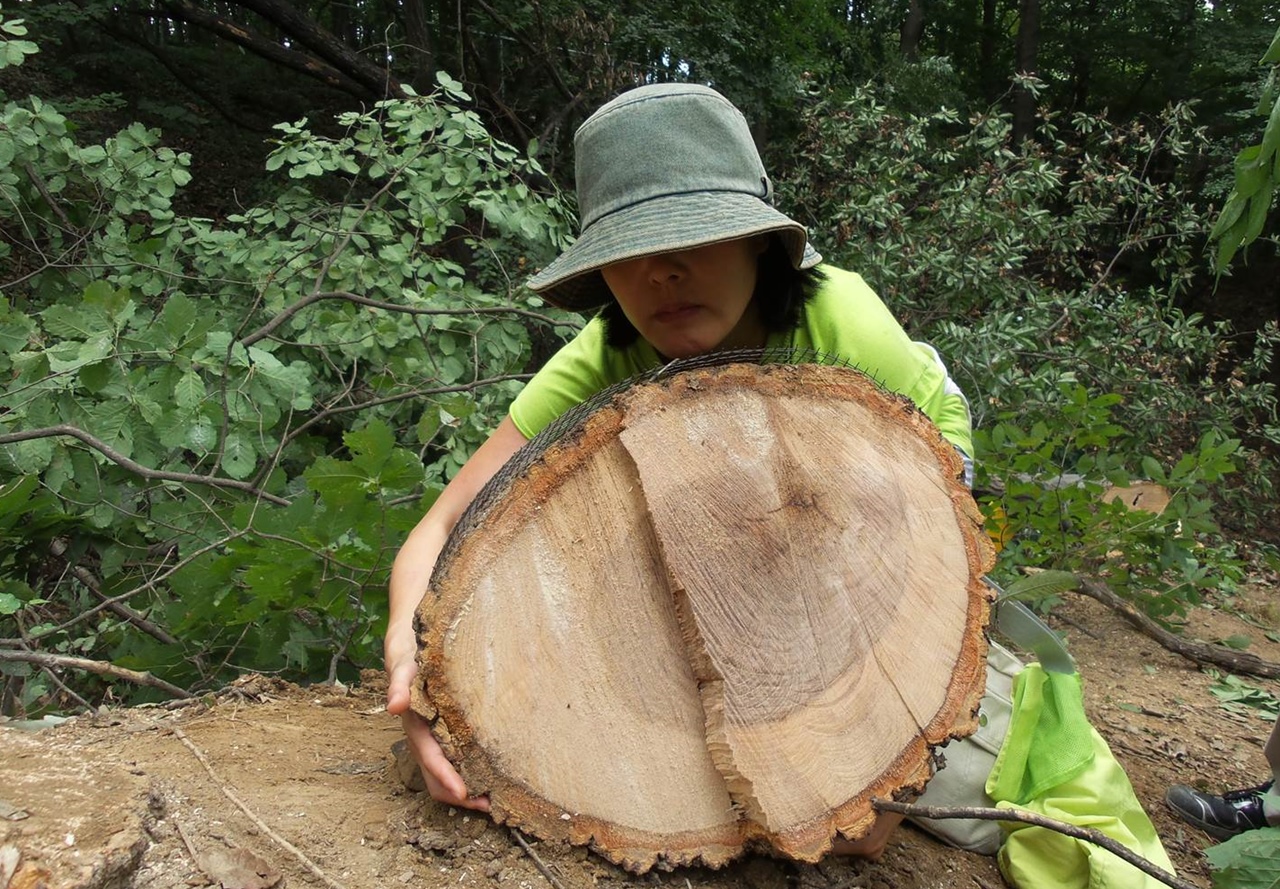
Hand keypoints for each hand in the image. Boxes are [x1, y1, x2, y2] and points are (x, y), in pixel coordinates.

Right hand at [385, 626, 489, 811]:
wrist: (409, 650)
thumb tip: (394, 706)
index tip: (466, 793)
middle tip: (490, 806)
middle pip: (438, 780)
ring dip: (467, 791)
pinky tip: (490, 774)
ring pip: (446, 776)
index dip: (447, 778)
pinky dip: (470, 775)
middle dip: (462, 796)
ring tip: (494, 797)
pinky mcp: (445, 736)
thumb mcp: (404, 668)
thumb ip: (399, 685)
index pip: (431, 760)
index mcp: (415, 728)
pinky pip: (456, 763)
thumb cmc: (410, 660)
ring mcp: (434, 741)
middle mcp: (424, 740)